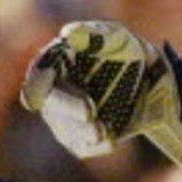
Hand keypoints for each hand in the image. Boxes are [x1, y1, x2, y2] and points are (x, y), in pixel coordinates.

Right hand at [19, 21, 181, 169]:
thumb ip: (95, 34)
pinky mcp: (80, 138)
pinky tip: (111, 140)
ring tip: (103, 132)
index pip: (38, 76)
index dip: (35, 87)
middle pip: (52, 106)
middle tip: (90, 111)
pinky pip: (82, 147)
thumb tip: (69, 34)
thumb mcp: (116, 37)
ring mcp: (65, 119)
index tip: (36, 99)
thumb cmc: (123, 51)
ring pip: (66, 131)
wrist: (146, 80)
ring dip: (84, 132)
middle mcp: (54, 93)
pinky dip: (96, 146)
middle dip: (70, 109)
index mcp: (55, 64)